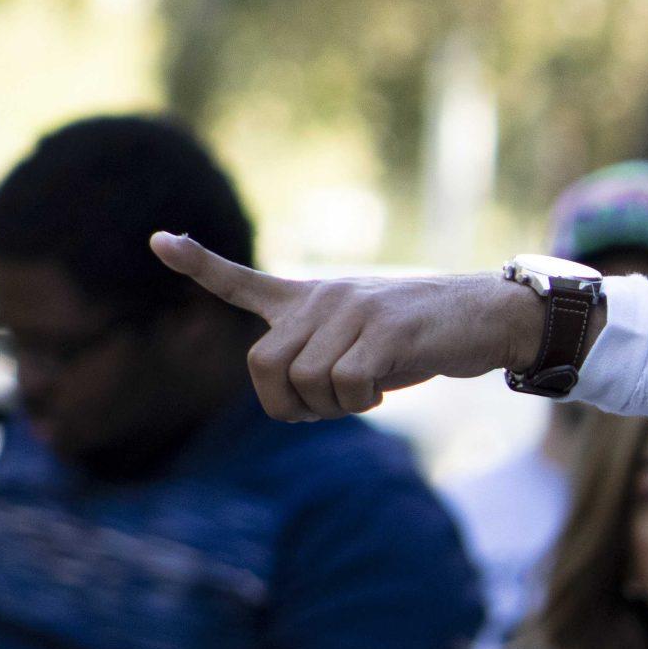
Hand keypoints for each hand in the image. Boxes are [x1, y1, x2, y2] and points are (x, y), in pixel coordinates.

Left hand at [151, 234, 548, 420]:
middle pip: (263, 366)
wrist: (488, 317)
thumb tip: (291, 395)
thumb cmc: (424, 338)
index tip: (159, 240)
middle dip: (289, 404)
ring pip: (303, 381)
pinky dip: (360, 402)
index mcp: (314, 298)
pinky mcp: (384, 330)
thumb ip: (320, 355)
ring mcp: (352, 310)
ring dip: (331, 407)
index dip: (199, 265)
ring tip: (365, 394)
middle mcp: (324, 297)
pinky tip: (383, 389)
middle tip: (328, 407)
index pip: (244, 282)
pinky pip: (345, 384)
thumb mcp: (363, 341)